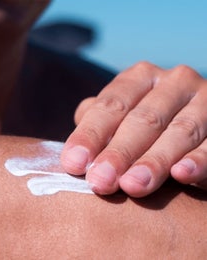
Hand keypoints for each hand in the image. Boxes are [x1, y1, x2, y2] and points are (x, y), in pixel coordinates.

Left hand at [61, 62, 206, 196]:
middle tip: (100, 182)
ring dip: (154, 161)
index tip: (73, 164)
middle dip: (119, 153)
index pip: (111, 105)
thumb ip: (99, 120)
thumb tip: (76, 143)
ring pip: (178, 132)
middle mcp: (173, 83)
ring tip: (132, 186)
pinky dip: (199, 159)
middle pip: (143, 119)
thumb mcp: (122, 113)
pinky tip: (182, 174)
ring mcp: (204, 101)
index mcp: (141, 78)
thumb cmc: (146, 121)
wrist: (190, 115)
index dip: (91, 135)